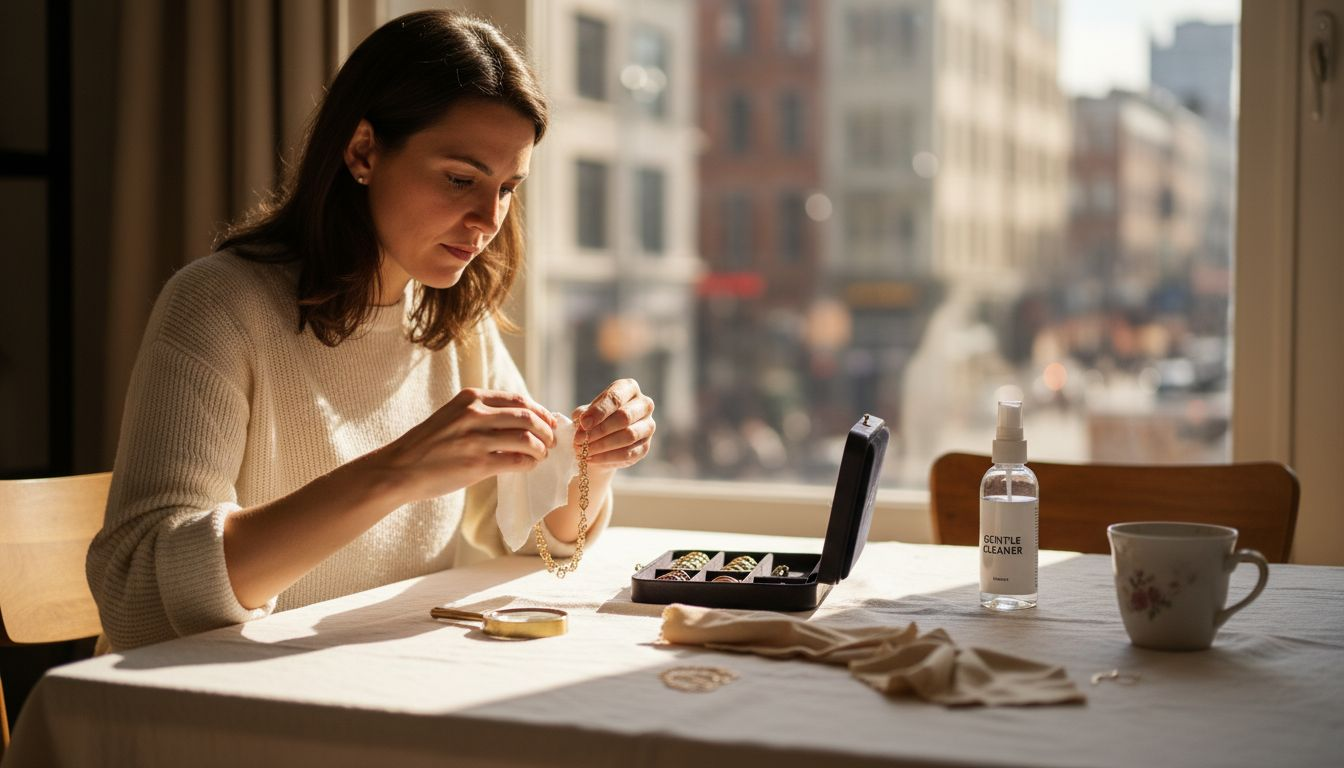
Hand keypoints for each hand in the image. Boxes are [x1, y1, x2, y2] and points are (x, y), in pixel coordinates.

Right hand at [374, 387, 556, 503]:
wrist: (398, 469)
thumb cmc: (428, 445)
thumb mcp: (453, 415)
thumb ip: (482, 413)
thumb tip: (521, 419)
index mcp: (471, 398)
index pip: (519, 400)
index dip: (540, 411)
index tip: (550, 422)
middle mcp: (474, 414)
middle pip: (528, 417)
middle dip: (547, 430)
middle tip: (553, 441)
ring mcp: (476, 439)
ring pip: (527, 439)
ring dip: (542, 448)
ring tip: (543, 455)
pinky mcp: (477, 464)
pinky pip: (516, 461)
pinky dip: (529, 463)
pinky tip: (529, 466)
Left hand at [574, 378, 655, 469]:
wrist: (604, 440)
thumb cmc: (596, 420)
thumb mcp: (588, 412)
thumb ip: (584, 414)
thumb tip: (581, 420)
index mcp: (629, 389)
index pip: (616, 397)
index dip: (598, 411)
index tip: (583, 423)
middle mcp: (644, 405)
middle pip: (625, 416)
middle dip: (600, 430)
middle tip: (580, 440)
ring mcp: (648, 426)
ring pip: (628, 436)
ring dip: (602, 445)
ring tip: (583, 451)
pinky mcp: (645, 446)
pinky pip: (628, 453)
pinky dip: (606, 457)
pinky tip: (591, 458)